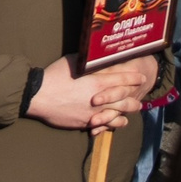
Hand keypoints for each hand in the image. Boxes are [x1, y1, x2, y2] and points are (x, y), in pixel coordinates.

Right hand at [24, 54, 158, 133]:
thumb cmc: (54, 76)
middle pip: (125, 99)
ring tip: (134, 110)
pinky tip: (119, 122)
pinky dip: (114, 123)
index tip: (141, 78)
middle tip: (140, 97)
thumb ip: (86, 61)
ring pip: (118, 114)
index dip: (134, 78)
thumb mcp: (72, 62)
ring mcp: (94, 112)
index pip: (123, 79)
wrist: (39, 96)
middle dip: (134, 98)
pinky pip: (106, 125)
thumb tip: (93, 57)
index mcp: (98, 81)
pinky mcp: (86, 122)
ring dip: (128, 112)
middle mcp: (100, 98)